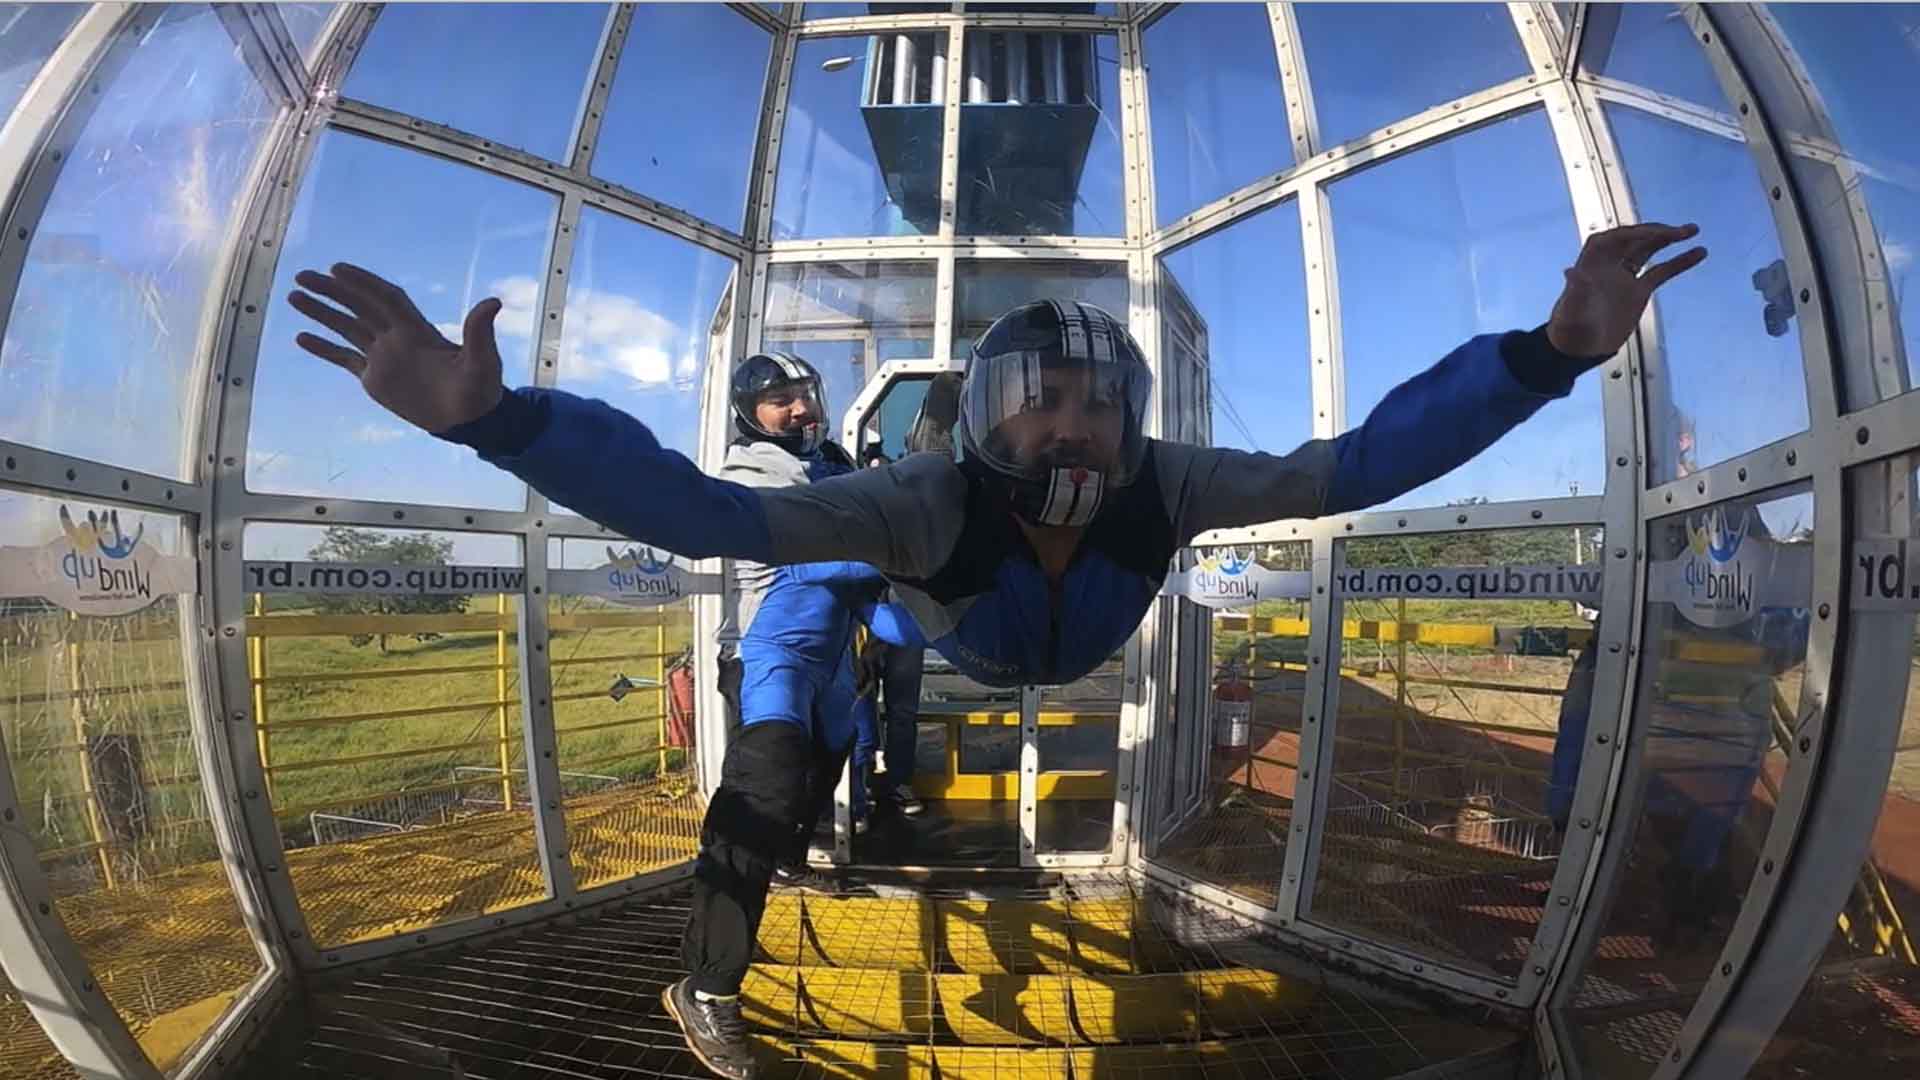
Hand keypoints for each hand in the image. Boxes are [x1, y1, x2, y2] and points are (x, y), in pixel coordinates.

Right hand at [287, 263, 505, 433]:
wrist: (469, 419)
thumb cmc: (480, 388)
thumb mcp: (483, 360)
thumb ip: (480, 333)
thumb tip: (493, 302)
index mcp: (417, 330)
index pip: (384, 298)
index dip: (362, 282)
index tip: (336, 268)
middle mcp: (396, 338)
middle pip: (359, 306)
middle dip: (332, 291)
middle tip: (302, 276)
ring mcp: (383, 356)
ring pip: (347, 328)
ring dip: (322, 313)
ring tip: (294, 297)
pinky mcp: (375, 378)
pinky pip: (344, 358)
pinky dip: (324, 348)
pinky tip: (301, 337)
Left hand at [1546, 223, 1706, 357]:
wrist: (1579, 351)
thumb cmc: (1569, 330)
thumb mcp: (1570, 311)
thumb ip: (1574, 292)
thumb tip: (1570, 272)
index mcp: (1590, 265)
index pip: (1611, 240)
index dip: (1631, 233)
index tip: (1653, 233)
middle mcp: (1608, 267)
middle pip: (1633, 240)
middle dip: (1655, 232)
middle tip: (1679, 231)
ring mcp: (1624, 278)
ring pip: (1648, 251)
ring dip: (1668, 239)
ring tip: (1691, 230)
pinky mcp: (1637, 291)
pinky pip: (1661, 272)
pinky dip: (1679, 262)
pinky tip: (1698, 253)